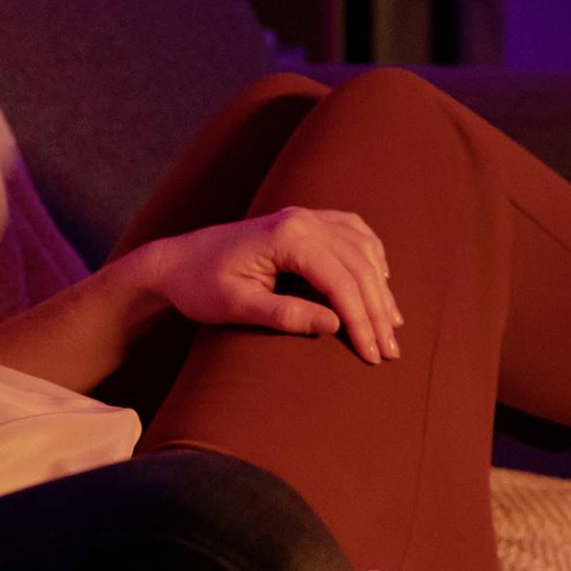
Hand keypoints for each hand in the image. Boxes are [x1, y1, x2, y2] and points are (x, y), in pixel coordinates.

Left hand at [134, 206, 401, 363]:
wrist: (178, 262)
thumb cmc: (202, 287)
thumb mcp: (239, 307)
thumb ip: (286, 315)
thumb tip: (335, 324)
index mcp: (287, 236)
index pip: (340, 281)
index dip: (361, 320)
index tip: (373, 354)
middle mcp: (302, 219)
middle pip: (358, 266)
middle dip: (378, 311)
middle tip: (391, 350)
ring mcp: (305, 216)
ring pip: (362, 249)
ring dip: (380, 287)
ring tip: (392, 324)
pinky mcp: (304, 221)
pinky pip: (352, 232)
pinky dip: (371, 256)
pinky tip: (380, 279)